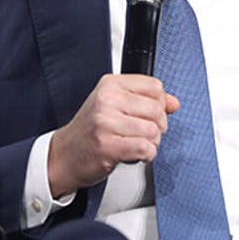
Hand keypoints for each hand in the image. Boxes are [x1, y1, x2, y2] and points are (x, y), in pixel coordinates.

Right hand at [47, 73, 179, 197]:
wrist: (64, 155)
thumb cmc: (90, 130)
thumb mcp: (115, 105)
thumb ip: (146, 100)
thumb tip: (174, 103)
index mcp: (111, 84)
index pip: (155, 86)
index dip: (160, 103)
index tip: (151, 113)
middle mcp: (107, 99)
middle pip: (157, 109)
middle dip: (158, 126)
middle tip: (145, 133)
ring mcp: (105, 122)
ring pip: (153, 130)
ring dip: (152, 143)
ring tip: (138, 144)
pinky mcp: (107, 145)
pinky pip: (145, 148)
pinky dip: (147, 154)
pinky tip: (136, 154)